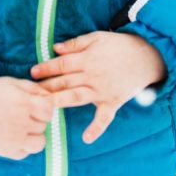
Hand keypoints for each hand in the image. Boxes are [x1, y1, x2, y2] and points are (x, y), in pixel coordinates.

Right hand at [0, 77, 53, 159]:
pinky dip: (23, 146)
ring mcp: (14, 140)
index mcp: (24, 104)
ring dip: (35, 134)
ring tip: (23, 127)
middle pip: (43, 124)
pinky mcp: (6, 151)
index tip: (36, 103)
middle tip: (23, 113)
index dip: (45, 105)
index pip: (49, 109)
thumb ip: (34, 89)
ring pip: (39, 142)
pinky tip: (15, 136)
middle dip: (37, 117)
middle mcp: (21, 123)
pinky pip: (25, 153)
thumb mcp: (12, 82)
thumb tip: (49, 97)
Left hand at [30, 32, 166, 143]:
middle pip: (65, 82)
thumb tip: (55, 48)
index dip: (46, 68)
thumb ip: (76, 43)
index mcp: (87, 59)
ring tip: (44, 109)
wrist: (146, 56)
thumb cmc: (119, 45)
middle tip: (29, 94)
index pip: (62, 64)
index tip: (32, 73)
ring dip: (60, 103)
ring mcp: (102, 90)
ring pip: (77, 98)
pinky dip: (97, 128)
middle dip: (46, 87)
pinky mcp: (112, 102)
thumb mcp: (97, 37)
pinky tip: (87, 138)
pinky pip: (104, 117)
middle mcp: (92, 76)